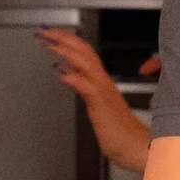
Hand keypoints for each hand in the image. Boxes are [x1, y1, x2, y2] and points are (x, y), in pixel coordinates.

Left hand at [38, 28, 150, 173]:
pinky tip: (60, 72)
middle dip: (63, 38)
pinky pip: (87, 86)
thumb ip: (85, 88)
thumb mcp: (97, 105)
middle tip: (44, 31)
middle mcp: (103, 82)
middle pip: (84, 51)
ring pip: (86, 62)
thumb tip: (70, 74)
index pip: (85, 52)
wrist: (135, 147)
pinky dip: (73, 76)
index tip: (50, 34)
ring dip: (65, 50)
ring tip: (48, 42)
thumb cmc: (118, 131)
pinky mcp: (101, 105)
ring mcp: (103, 91)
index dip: (67, 40)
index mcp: (102, 81)